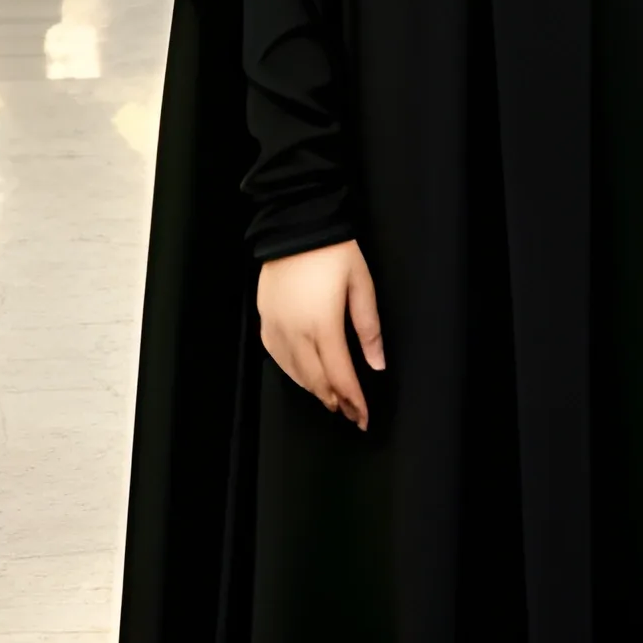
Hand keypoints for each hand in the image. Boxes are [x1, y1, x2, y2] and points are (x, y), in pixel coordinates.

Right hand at [256, 240, 384, 430]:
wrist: (296, 224)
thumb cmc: (334, 251)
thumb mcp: (361, 284)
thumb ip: (369, 328)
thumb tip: (377, 363)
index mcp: (323, 325)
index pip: (340, 376)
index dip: (354, 401)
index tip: (364, 418)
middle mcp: (295, 333)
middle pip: (316, 381)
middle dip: (336, 401)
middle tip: (351, 413)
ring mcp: (276, 328)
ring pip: (295, 373)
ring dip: (315, 390)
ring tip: (333, 399)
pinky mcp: (265, 320)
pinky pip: (277, 357)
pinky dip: (293, 373)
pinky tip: (304, 376)